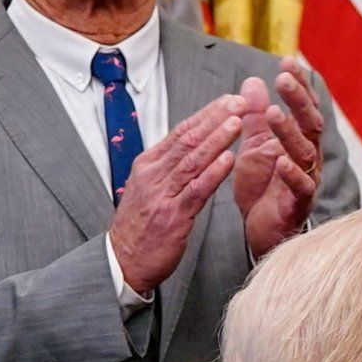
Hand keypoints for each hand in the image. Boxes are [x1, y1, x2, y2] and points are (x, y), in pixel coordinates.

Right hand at [105, 96, 243, 294]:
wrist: (123, 262)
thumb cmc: (141, 226)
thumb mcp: (149, 188)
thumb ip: (169, 166)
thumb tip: (193, 144)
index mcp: (149, 164)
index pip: (181, 132)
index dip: (206, 114)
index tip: (228, 100)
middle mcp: (153, 175)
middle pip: (187, 140)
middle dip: (215, 118)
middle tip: (239, 101)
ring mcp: (162, 195)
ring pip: (193, 160)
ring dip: (217, 139)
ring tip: (237, 122)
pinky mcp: (172, 217)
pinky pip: (196, 190)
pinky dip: (213, 173)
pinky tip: (228, 159)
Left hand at [233, 62, 329, 259]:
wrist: (261, 228)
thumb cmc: (262, 186)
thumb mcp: (254, 145)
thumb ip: (255, 116)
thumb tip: (254, 80)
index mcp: (299, 139)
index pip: (303, 106)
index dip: (298, 84)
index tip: (287, 60)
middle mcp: (308, 156)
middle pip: (310, 123)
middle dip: (298, 100)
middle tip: (284, 78)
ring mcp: (307, 179)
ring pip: (304, 151)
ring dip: (289, 131)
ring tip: (273, 113)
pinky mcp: (298, 204)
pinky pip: (300, 187)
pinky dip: (291, 173)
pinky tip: (280, 160)